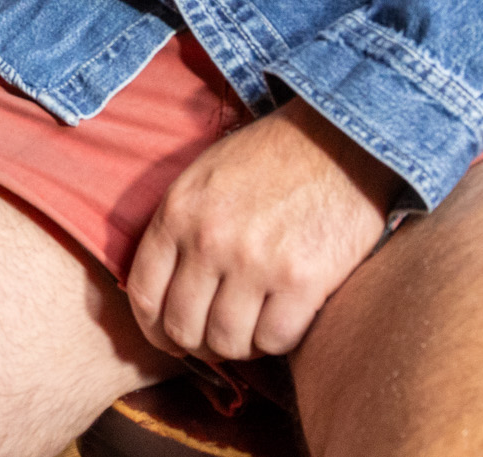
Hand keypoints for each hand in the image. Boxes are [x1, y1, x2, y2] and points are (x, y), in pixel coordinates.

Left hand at [123, 98, 396, 362]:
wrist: (338, 138)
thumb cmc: (271, 158)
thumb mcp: (203, 177)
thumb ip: (178, 227)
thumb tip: (164, 289)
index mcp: (178, 212)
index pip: (144, 294)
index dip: (152, 329)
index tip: (168, 337)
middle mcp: (209, 240)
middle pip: (182, 327)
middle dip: (196, 343)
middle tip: (215, 338)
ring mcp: (255, 263)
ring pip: (228, 342)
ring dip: (239, 345)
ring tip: (252, 327)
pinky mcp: (303, 281)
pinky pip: (275, 340)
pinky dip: (277, 340)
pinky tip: (284, 318)